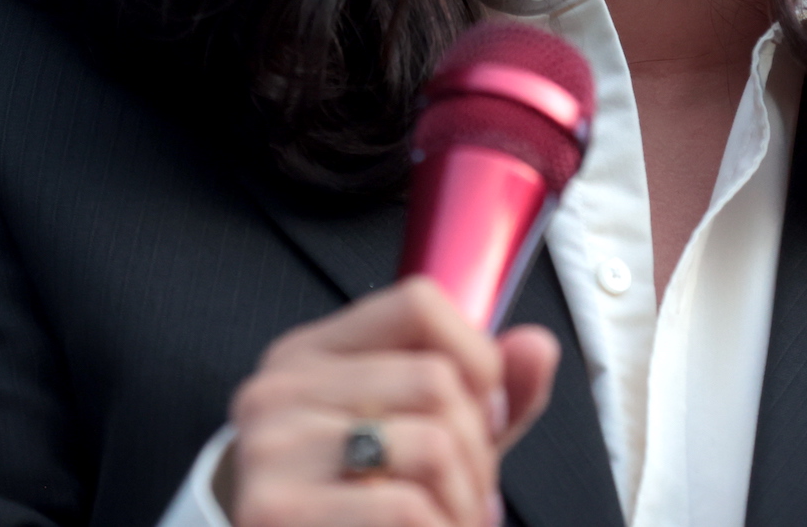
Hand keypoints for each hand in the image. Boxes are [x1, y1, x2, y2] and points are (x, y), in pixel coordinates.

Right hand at [222, 276, 560, 526]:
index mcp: (309, 354)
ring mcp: (270, 449)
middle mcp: (279, 388)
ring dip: (464, 505)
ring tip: (450, 524)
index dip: (477, 355)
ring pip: (430, 446)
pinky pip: (405, 509)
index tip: (486, 415)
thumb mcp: (415, 440)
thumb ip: (480, 396)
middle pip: (436, 381)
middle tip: (471, 500)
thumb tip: (537, 346)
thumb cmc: (349, 510)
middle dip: (479, 455)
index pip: (419, 302)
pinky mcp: (274, 511)